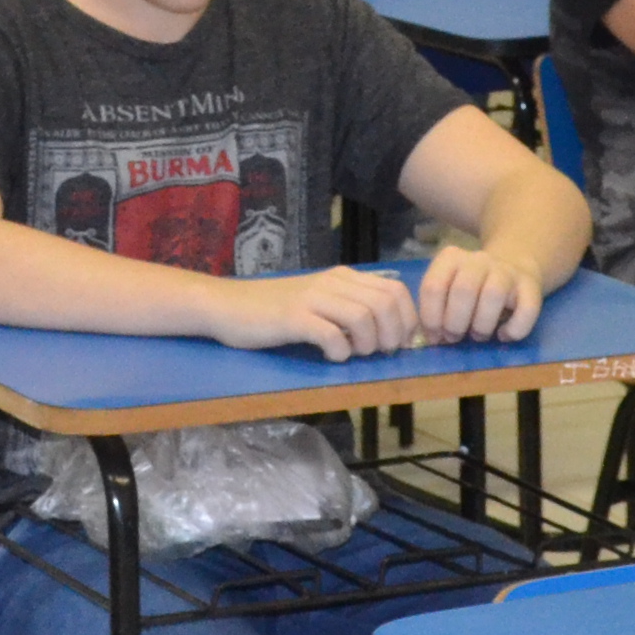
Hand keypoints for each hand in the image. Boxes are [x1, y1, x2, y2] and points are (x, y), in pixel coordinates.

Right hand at [207, 266, 422, 359]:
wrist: (228, 305)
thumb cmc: (275, 310)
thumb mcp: (319, 302)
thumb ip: (350, 309)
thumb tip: (388, 332)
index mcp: (343, 277)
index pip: (395, 290)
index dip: (407, 319)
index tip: (399, 343)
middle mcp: (332, 283)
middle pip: (386, 303)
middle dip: (392, 334)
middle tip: (378, 353)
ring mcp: (312, 298)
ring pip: (364, 317)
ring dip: (368, 344)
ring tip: (354, 354)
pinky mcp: (293, 318)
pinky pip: (331, 334)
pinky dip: (340, 351)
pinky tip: (331, 356)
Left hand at [407, 244, 548, 344]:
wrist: (513, 266)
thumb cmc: (471, 289)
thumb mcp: (448, 291)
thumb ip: (437, 310)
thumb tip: (434, 339)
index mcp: (451, 258)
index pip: (433, 287)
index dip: (431, 318)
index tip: (436, 337)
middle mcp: (478, 260)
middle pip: (463, 290)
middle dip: (455, 323)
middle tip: (455, 338)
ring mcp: (506, 270)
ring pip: (493, 294)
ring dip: (482, 325)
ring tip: (478, 336)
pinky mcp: (531, 285)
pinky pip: (527, 309)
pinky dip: (514, 329)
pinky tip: (504, 335)